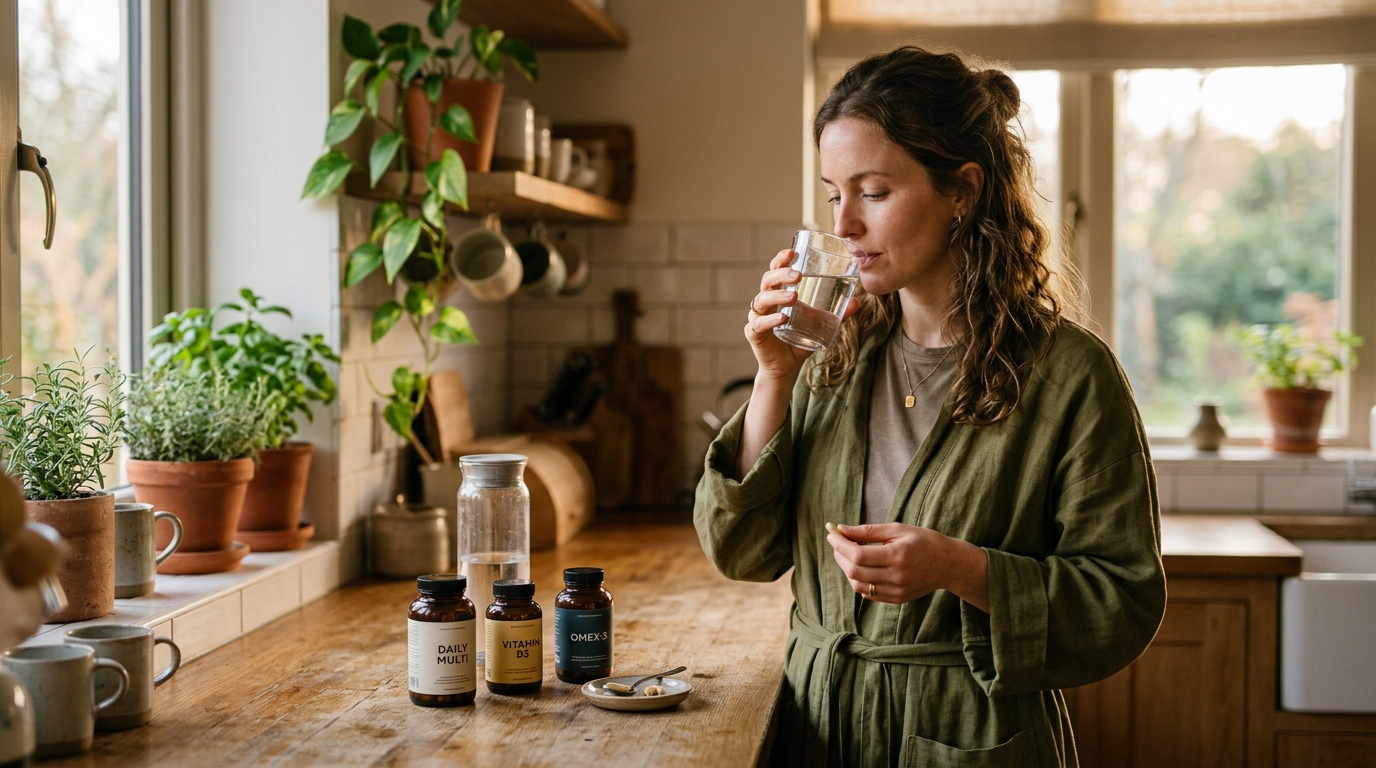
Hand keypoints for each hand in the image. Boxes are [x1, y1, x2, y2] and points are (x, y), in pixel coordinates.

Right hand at [746, 250, 858, 381]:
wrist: (786, 368)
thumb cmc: (800, 341)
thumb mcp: (820, 325)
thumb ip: (836, 314)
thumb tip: (856, 301)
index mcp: (778, 294)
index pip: (775, 271)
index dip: (780, 260)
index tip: (791, 252)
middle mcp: (765, 303)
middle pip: (767, 281)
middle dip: (780, 275)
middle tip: (798, 275)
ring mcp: (757, 317)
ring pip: (761, 300)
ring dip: (777, 295)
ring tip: (793, 296)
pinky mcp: (753, 334)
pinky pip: (758, 323)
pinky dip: (769, 320)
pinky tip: (782, 318)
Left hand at [826, 522, 989, 611]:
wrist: (948, 564)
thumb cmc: (923, 541)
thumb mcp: (897, 529)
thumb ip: (868, 531)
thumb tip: (841, 529)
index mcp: (898, 556)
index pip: (858, 555)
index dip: (840, 544)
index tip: (832, 533)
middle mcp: (896, 577)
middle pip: (854, 571)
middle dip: (839, 555)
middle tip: (837, 542)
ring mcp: (897, 591)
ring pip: (858, 585)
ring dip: (847, 569)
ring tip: (847, 553)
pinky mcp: (897, 599)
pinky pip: (868, 594)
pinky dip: (858, 581)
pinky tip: (860, 567)